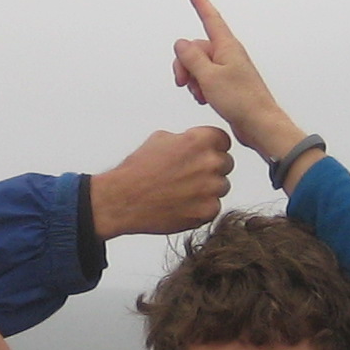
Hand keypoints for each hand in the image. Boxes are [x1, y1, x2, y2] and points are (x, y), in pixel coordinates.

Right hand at [86, 126, 233, 238]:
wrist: (124, 198)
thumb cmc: (138, 170)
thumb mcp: (161, 139)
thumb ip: (186, 139)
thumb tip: (196, 141)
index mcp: (201, 140)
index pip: (223, 140)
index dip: (212, 148)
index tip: (203, 154)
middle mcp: (210, 162)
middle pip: (225, 164)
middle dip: (211, 169)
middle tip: (189, 175)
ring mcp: (211, 188)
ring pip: (221, 187)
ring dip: (207, 189)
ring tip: (183, 191)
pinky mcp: (207, 211)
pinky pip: (214, 207)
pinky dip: (201, 207)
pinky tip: (182, 204)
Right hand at [172, 0, 309, 166]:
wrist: (259, 125)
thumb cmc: (241, 101)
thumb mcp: (209, 77)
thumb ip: (192, 58)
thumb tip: (181, 43)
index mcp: (227, 47)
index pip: (211, 19)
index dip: (201, 3)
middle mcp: (229, 55)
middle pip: (197, 48)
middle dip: (185, 63)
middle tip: (183, 82)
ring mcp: (229, 70)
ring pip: (199, 65)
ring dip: (193, 79)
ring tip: (201, 94)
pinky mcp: (228, 84)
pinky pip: (206, 78)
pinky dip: (200, 87)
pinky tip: (205, 99)